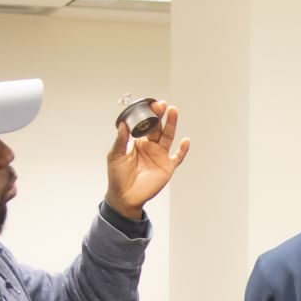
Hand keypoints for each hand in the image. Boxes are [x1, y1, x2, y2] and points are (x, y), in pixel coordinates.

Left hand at [105, 99, 188, 219]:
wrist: (124, 196)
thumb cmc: (118, 175)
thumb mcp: (116, 155)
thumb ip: (120, 140)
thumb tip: (122, 124)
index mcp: (139, 141)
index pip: (146, 124)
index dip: (149, 115)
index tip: (151, 105)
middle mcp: (151, 146)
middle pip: (158, 127)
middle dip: (161, 116)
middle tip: (162, 105)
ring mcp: (160, 156)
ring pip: (168, 137)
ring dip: (172, 124)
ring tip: (173, 111)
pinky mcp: (167, 167)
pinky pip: (177, 157)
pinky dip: (183, 150)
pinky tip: (185, 141)